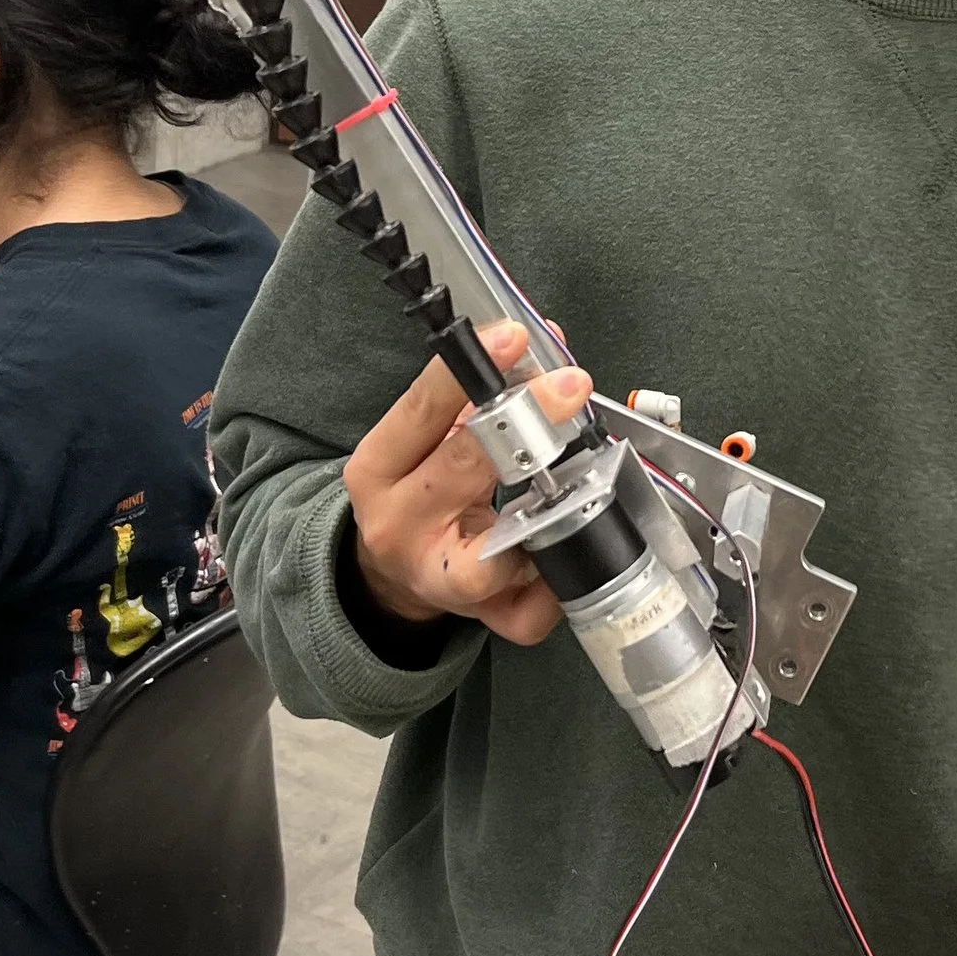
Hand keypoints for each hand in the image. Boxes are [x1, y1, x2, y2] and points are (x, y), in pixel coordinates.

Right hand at [343, 322, 591, 647]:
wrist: (393, 571)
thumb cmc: (420, 488)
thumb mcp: (425, 437)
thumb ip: (477, 395)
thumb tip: (541, 343)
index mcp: (377, 470)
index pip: (419, 413)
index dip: (465, 374)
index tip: (513, 337)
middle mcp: (398, 524)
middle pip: (457, 471)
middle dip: (520, 425)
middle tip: (570, 387)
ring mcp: (433, 579)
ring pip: (484, 564)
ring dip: (538, 524)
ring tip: (579, 484)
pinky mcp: (475, 618)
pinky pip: (521, 612)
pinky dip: (552, 589)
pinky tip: (566, 560)